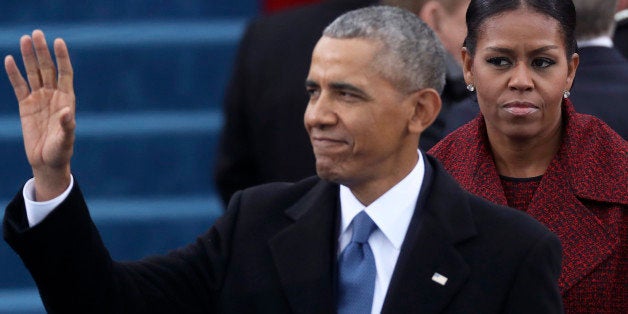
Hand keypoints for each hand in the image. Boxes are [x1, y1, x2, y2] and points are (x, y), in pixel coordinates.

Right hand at [4, 30, 74, 200]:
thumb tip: (67, 112)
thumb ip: (67, 125)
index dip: (62, 57)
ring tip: (25, 38)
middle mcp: (53, 96)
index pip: (65, 73)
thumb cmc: (61, 151)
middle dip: (42, 51)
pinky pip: (19, 86)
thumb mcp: (66, 139)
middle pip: (47, 68)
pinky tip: (9, 59)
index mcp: (67, 99)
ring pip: (33, 73)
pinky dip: (14, 73)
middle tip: (37, 33)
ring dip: (28, 57)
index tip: (58, 41)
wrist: (47, 161)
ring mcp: (39, 99)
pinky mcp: (26, 106)